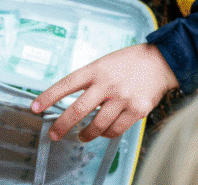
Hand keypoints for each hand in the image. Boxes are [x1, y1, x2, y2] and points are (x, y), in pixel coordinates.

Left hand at [31, 43, 179, 141]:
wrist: (163, 61)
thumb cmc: (131, 62)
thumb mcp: (106, 63)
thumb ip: (90, 79)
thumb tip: (72, 101)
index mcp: (97, 69)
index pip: (67, 84)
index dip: (48, 97)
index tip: (35, 108)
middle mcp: (108, 84)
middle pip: (78, 109)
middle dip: (62, 125)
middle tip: (54, 134)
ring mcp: (122, 98)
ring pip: (97, 124)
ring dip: (86, 134)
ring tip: (81, 136)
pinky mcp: (136, 109)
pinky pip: (115, 129)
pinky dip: (106, 134)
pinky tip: (103, 132)